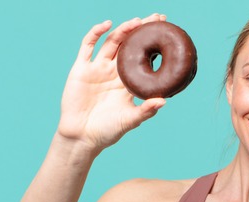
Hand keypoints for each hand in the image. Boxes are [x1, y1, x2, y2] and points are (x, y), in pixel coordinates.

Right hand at [57, 14, 167, 152]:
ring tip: (137, 21)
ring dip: (124, 30)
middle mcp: (114, 72)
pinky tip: (107, 24)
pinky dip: (96, 33)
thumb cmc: (107, 131)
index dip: (153, 46)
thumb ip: (145, 110)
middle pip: (129, 45)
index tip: (167, 33)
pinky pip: (88, 46)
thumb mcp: (130, 120)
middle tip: (157, 18)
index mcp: (128, 83)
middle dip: (142, 31)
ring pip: (112, 42)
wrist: (81, 136)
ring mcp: (97, 69)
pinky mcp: (81, 69)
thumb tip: (164, 101)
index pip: (143, 58)